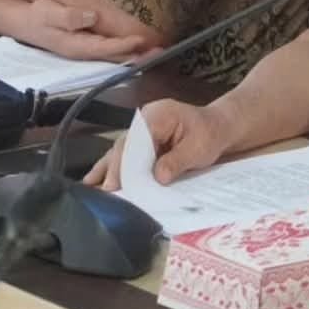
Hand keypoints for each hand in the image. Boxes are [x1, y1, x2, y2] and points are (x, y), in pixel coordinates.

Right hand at [23, 0, 147, 61]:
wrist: (26, 22)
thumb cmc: (37, 16)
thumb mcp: (48, 13)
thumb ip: (69, 17)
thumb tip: (91, 17)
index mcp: (77, 46)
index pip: (105, 48)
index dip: (124, 45)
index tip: (141, 40)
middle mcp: (85, 52)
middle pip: (116, 57)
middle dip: (138, 55)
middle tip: (161, 51)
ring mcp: (87, 50)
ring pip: (116, 56)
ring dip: (137, 54)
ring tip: (157, 51)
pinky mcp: (88, 45)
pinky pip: (112, 50)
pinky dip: (127, 48)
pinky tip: (138, 45)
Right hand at [83, 100, 231, 190]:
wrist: (218, 127)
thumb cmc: (210, 134)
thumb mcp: (199, 148)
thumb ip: (177, 161)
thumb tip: (157, 177)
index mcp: (157, 115)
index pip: (135, 141)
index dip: (124, 163)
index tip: (116, 183)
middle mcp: (144, 120)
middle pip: (123, 146)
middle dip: (113, 170)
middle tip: (104, 192)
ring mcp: (141, 130)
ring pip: (120, 150)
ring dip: (106, 169)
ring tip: (90, 186)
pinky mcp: (142, 140)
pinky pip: (125, 154)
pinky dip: (113, 167)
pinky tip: (97, 179)